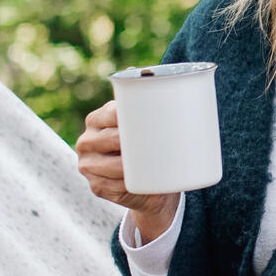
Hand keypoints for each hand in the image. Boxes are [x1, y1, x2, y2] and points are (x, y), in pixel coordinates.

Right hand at [76, 100, 178, 230]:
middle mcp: (87, 141)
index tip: (147, 117)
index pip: (110, 113)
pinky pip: (109, 186)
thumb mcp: (150, 126)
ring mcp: (89, 165)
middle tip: (154, 140)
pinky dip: (122, 185)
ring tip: (146, 163)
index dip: (125, 114)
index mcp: (97, 120)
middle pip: (108, 138)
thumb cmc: (151, 147)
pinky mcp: (96, 186)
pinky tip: (129, 183)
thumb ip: (160, 108)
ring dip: (125, 166)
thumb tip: (188, 88)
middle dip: (127, 140)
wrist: (147, 185)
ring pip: (108, 165)